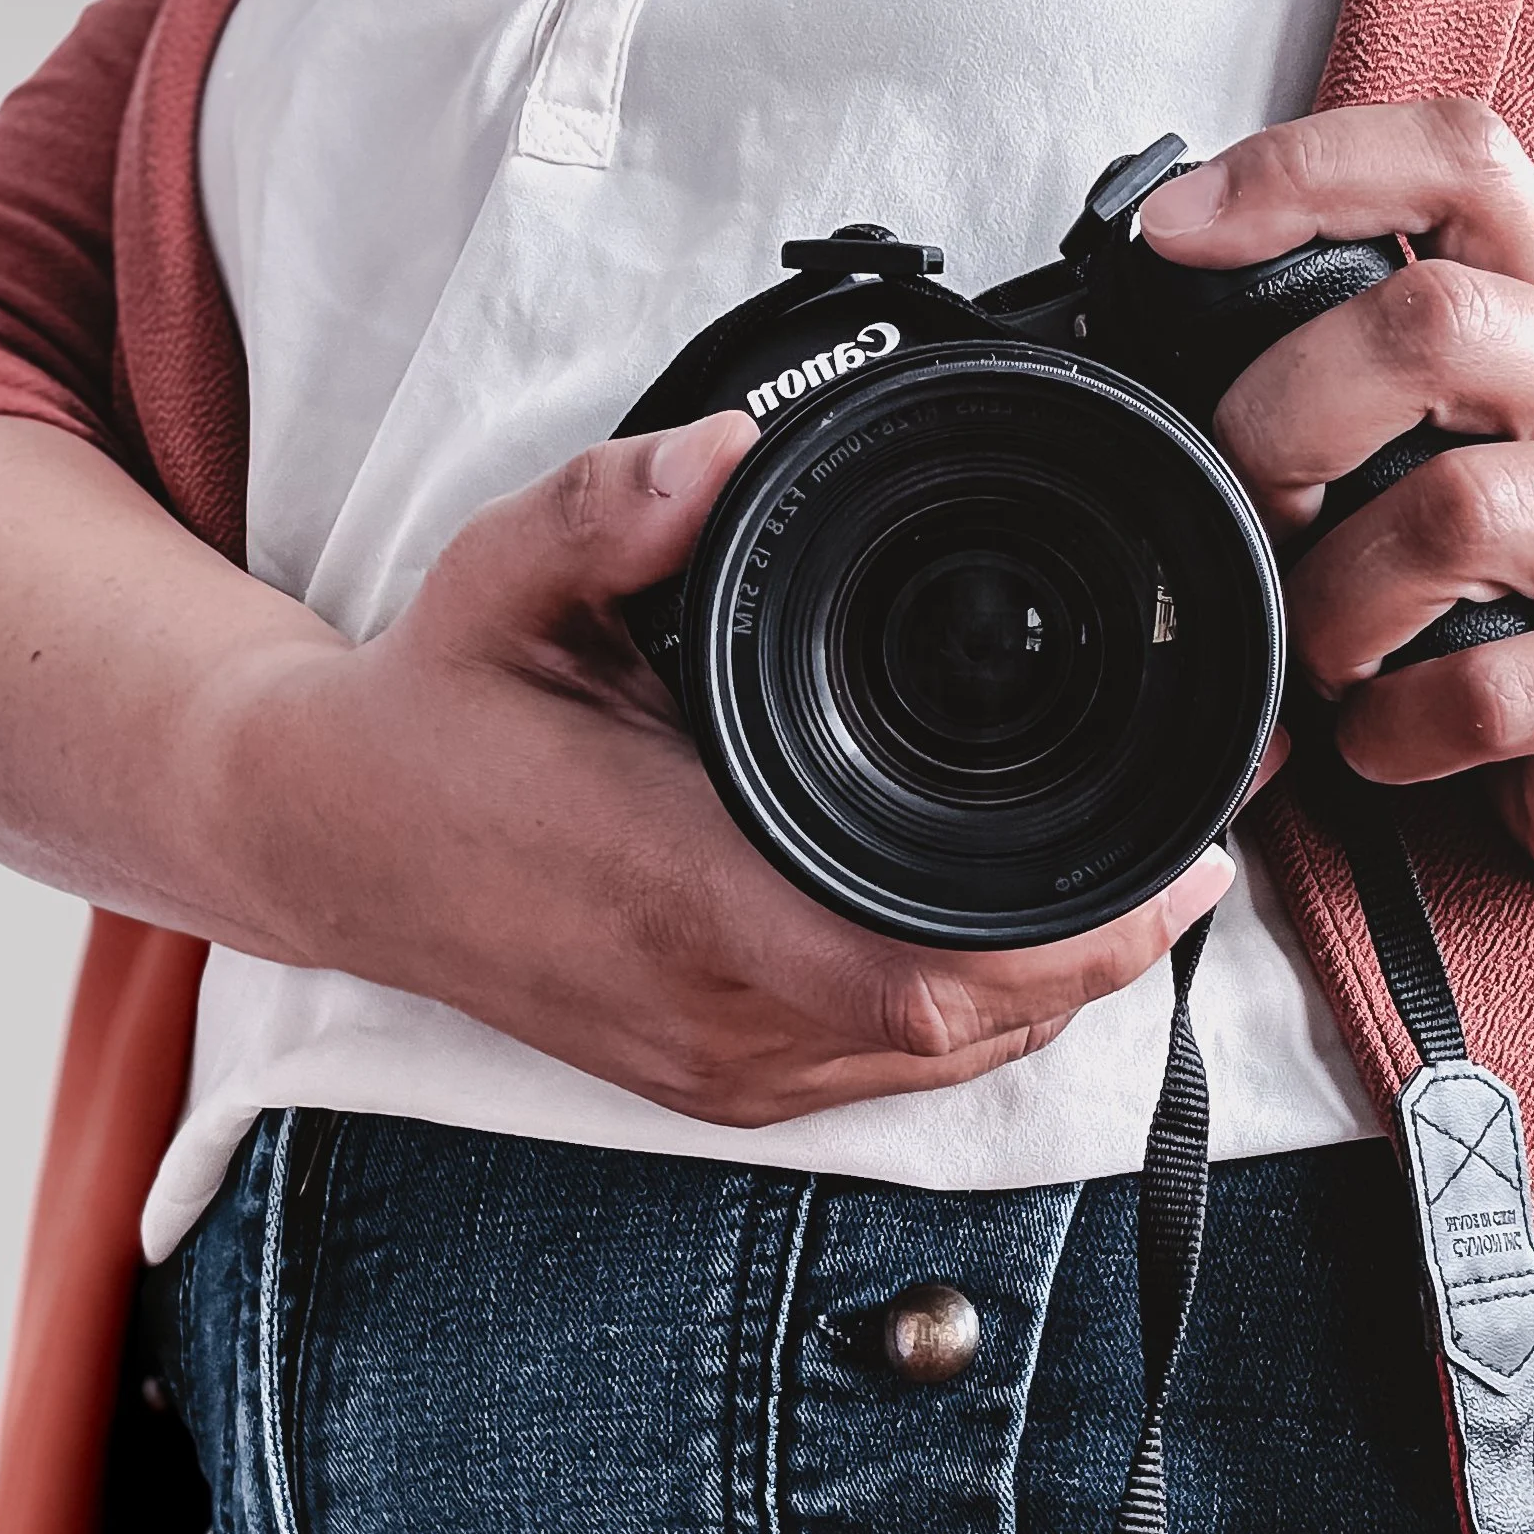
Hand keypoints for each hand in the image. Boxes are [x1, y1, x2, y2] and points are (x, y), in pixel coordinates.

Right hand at [225, 419, 1230, 1123]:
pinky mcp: (706, 1084)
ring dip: (1055, 993)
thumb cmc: (432, 716)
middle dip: (1109, 956)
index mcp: (678, 892)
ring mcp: (709, 1065)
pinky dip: (977, 1020)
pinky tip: (1026, 952)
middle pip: (967, 1031)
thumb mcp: (504, 581)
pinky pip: (885, 1076)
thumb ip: (615, 508)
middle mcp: (707, 1006)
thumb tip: (730, 448)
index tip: (1184, 861)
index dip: (1081, 942)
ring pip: (937, 1067)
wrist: (331, 844)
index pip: (923, 970)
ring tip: (1144, 895)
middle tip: (1202, 855)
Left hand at [1139, 99, 1533, 904]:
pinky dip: (1390, 729)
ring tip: (1328, 654)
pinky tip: (1387, 737)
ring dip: (1333, 604)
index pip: (1464, 163)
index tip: (1176, 233)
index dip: (1306, 173)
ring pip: (1452, 514)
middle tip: (1260, 508)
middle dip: (1287, 418)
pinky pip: (1478, 694)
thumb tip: (1172, 375)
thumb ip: (1370, 396)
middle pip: (1438, 326)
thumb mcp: (1471, 460)